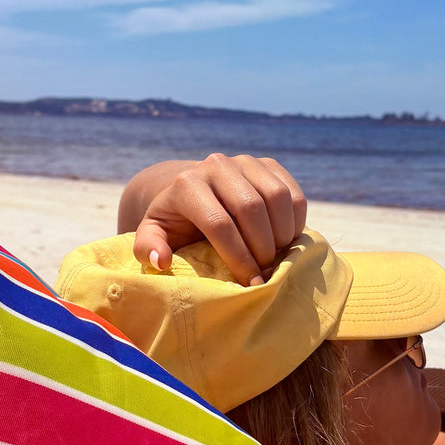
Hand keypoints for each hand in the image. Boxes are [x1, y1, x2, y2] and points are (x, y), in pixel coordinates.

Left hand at [122, 154, 306, 286]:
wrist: (195, 190)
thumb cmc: (176, 223)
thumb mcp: (154, 235)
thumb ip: (148, 248)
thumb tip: (161, 262)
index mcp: (187, 185)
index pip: (218, 223)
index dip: (238, 257)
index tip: (250, 283)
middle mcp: (216, 166)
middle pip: (251, 208)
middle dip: (262, 247)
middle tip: (266, 273)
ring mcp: (245, 161)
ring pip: (276, 197)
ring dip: (282, 234)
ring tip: (276, 258)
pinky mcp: (268, 164)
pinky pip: (292, 193)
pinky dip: (296, 220)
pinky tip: (287, 241)